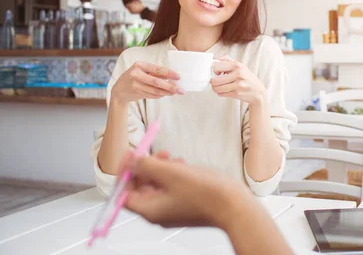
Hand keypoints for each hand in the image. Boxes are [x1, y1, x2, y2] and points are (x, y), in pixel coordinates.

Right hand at [111, 61, 181, 104]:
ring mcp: (135, 85)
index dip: (169, 73)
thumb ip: (154, 73)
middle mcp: (136, 74)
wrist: (119, 90)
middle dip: (170, 86)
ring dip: (167, 92)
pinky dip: (160, 95)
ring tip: (175, 92)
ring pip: (155, 90)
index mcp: (139, 65)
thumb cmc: (133, 77)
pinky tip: (166, 94)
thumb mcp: (142, 71)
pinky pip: (152, 95)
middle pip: (157, 82)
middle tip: (180, 90)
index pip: (157, 69)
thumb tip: (171, 77)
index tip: (179, 77)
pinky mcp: (136, 93)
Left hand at [120, 150, 247, 228]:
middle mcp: (159, 213)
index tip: (132, 155)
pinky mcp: (186, 205)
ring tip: (174, 159)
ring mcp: (173, 210)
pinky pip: (171, 189)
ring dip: (161, 170)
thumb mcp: (170, 173)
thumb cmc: (205, 194)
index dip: (125, 172)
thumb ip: (146, 166)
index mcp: (150, 210)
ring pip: (157, 186)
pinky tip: (184, 167)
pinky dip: (173, 176)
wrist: (234, 205)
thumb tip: (130, 161)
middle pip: (140, 189)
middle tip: (156, 154)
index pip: (124, 193)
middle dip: (146, 168)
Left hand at [211, 56, 266, 105]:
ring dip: (215, 88)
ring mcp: (238, 85)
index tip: (216, 72)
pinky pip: (221, 94)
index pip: (216, 66)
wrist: (258, 91)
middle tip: (215, 81)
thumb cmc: (248, 78)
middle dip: (212, 81)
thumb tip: (214, 59)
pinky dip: (220, 93)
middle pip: (215, 80)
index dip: (213, 70)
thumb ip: (227, 60)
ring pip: (217, 88)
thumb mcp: (240, 66)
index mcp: (237, 65)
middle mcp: (238, 74)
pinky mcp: (237, 93)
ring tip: (219, 86)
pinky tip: (224, 90)